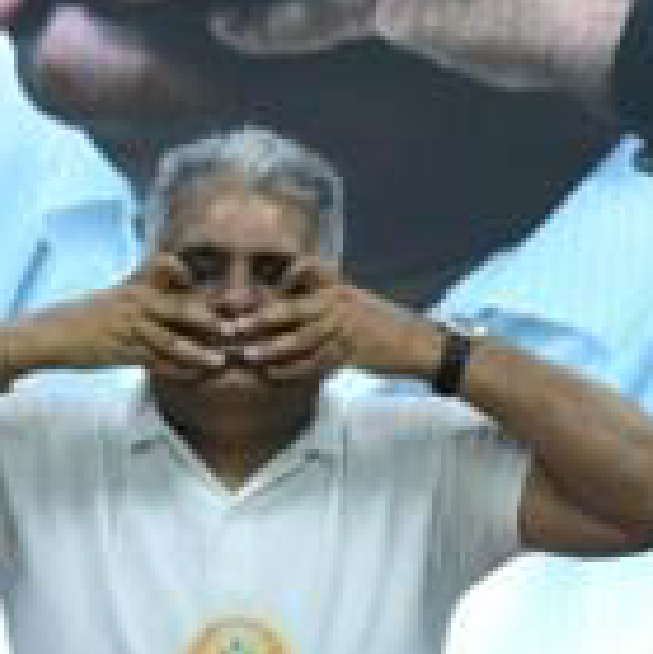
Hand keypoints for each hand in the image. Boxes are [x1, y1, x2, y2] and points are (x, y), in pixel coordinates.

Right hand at [8, 256, 223, 382]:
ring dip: (198, 353)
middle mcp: (135, 304)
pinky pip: (156, 363)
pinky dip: (177, 371)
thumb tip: (177, 281)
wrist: (51, 334)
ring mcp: (129, 329)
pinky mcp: (122, 353)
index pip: (166, 267)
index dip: (186, 273)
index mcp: (135, 284)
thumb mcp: (117, 293)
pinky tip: (194, 377)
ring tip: (219, 362)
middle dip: (208, 320)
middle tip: (231, 330)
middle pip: (180, 308)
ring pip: (171, 342)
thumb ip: (145, 286)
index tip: (205, 284)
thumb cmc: (86, 314)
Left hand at [225, 265, 438, 391]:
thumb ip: (324, 303)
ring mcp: (345, 328)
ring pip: (300, 339)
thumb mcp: (354, 303)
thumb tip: (293, 306)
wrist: (419, 344)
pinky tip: (273, 375)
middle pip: (291, 310)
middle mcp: (338, 305)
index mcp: (336, 289)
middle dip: (259, 320)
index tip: (243, 302)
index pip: (299, 278)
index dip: (271, 291)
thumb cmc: (385, 324)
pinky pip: (315, 363)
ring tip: (247, 356)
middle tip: (233, 328)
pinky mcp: (351, 353)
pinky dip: (292, 370)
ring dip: (271, 349)